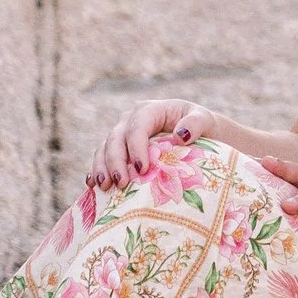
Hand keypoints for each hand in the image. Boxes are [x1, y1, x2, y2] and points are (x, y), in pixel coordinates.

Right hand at [84, 99, 213, 187]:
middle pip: (115, 138)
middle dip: (115, 161)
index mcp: (150, 110)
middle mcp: (130, 120)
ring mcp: (122, 135)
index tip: (142, 168)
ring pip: (104, 148)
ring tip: (105, 187)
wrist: (197, 136)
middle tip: (120, 183)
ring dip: (102, 167)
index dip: (136, 147)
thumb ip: (196, 124)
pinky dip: (96, 171)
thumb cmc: (200, 127)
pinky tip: (93, 186)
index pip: (137, 127)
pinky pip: (101, 158)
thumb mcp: (204, 120)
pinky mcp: (118, 150)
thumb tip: (180, 136)